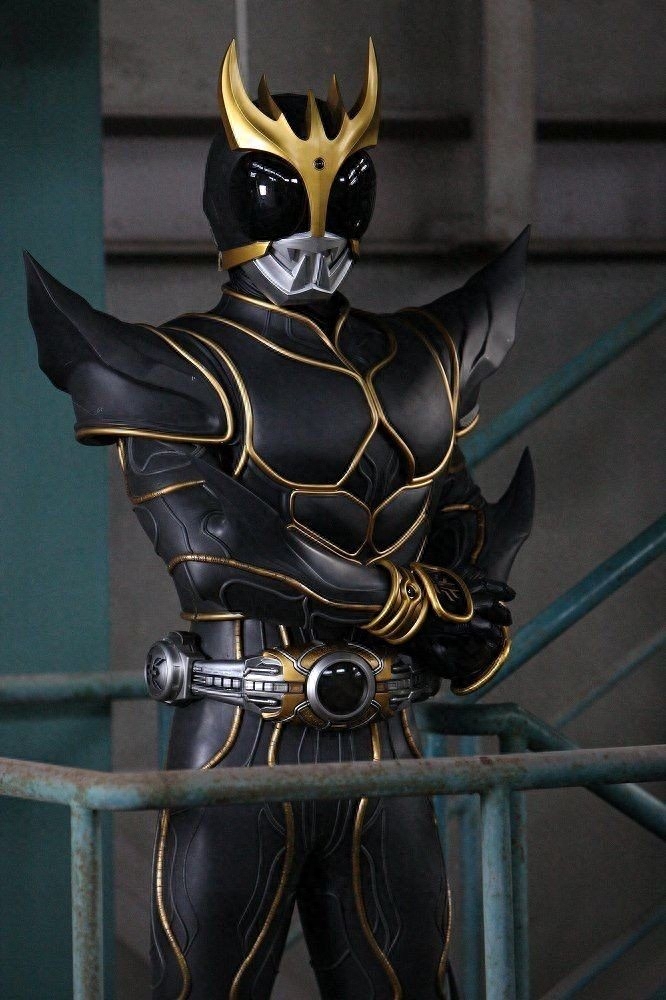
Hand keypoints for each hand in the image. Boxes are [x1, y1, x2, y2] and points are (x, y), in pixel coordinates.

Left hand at [407, 566, 513, 690]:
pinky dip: (477, 575)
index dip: (495, 635)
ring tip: (508, 594)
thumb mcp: (429, 647)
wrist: (389, 599)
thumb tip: (458, 671)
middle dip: (502, 613)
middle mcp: (463, 602)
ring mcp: (455, 587)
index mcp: (461, 621)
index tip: (499, 640)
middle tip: (508, 619)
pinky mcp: (445, 575)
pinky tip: (481, 575)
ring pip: (483, 585)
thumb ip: (447, 656)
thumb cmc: (406, 627)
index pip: (486, 629)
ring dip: (497, 590)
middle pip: (490, 605)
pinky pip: (467, 572)